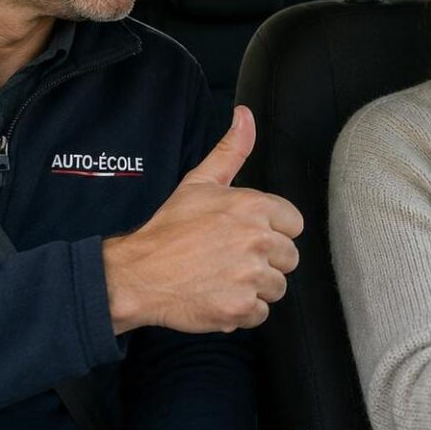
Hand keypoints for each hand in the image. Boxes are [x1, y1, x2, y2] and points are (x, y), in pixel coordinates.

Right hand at [102, 106, 303, 334]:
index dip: (270, 231)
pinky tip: (218, 296)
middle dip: (264, 261)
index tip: (244, 236)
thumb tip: (245, 116)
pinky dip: (242, 311)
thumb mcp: (200, 182)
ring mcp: (250, 276)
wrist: (137, 273)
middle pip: (288, 258)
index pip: (293, 224)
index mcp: (255, 207)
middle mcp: (258, 239)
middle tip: (229, 259)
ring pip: (277, 287)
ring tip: (222, 277)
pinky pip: (261, 313)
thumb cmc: (169, 229)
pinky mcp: (241, 308)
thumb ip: (232, 150)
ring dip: (254, 288)